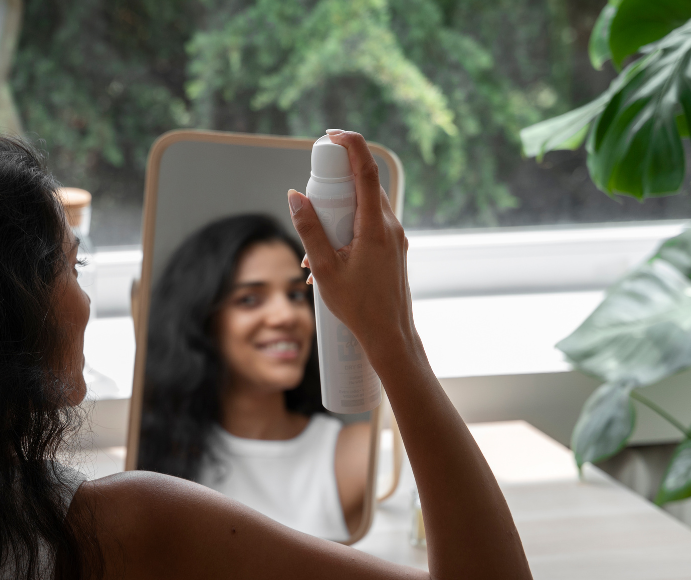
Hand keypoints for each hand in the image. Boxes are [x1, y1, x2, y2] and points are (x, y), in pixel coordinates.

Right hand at [287, 130, 418, 372]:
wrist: (389, 334)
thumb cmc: (358, 307)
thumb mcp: (324, 268)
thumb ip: (308, 230)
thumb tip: (295, 197)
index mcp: (376, 226)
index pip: (366, 170)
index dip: (351, 145)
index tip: (332, 135)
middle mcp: (390, 226)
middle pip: (364, 185)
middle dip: (336, 184)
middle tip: (313, 200)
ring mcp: (395, 237)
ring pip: (365, 206)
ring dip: (339, 212)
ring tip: (316, 247)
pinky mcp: (393, 247)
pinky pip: (369, 224)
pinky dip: (347, 228)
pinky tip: (329, 257)